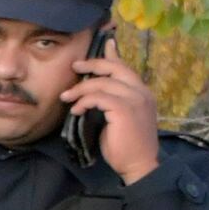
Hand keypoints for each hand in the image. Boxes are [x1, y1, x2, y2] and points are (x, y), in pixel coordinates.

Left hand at [63, 47, 160, 183]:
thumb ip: (112, 103)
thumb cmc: (126, 146)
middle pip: (115, 68)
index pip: (125, 68)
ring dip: (80, 89)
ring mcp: (135, 99)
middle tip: (75, 65)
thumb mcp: (119, 119)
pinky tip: (75, 110)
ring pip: (103, 83)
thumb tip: (94, 96)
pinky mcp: (124, 109)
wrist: (139, 164)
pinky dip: (84, 102)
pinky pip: (99, 98)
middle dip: (93, 64)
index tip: (103, 45)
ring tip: (66, 97)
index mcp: (142, 92)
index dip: (112, 56)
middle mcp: (141, 92)